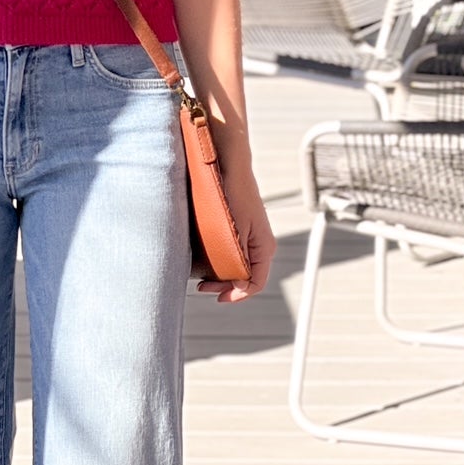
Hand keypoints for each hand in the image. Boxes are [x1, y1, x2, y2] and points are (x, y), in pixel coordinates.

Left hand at [195, 161, 275, 303]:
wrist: (228, 166)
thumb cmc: (231, 195)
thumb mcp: (234, 232)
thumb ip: (239, 260)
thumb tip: (240, 285)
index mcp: (264, 248)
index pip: (256, 283)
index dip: (237, 295)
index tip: (219, 298)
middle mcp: (260, 245)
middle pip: (245, 278)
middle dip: (224, 286)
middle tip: (201, 287)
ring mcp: (250, 238)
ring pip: (237, 266)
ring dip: (219, 274)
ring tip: (200, 275)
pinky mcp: (239, 230)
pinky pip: (232, 253)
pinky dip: (219, 260)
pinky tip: (204, 259)